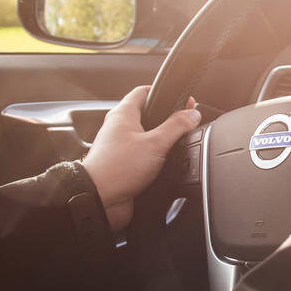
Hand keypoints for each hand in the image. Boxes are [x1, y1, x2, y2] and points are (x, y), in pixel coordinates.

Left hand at [82, 86, 201, 231]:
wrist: (98, 199)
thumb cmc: (117, 168)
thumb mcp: (155, 143)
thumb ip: (176, 126)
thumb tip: (192, 114)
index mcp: (123, 114)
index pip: (144, 91)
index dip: (164, 93)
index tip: (182, 100)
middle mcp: (119, 128)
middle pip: (146, 114)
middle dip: (166, 118)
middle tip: (184, 123)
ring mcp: (120, 147)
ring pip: (145, 136)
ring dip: (161, 140)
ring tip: (177, 144)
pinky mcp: (123, 164)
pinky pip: (142, 155)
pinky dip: (155, 157)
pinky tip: (166, 164)